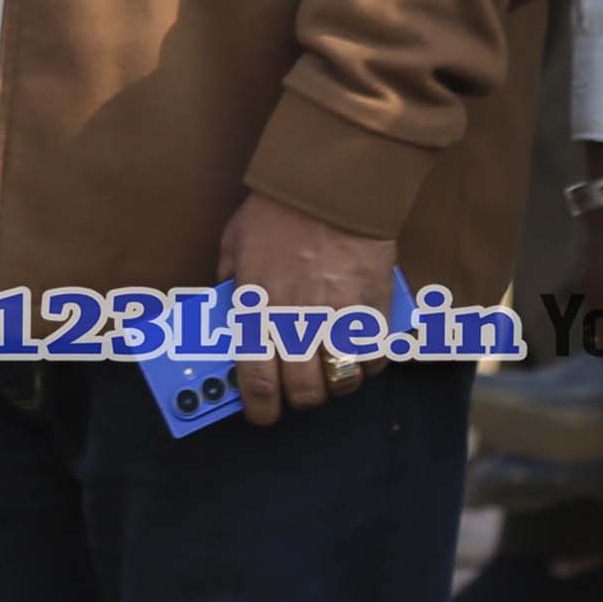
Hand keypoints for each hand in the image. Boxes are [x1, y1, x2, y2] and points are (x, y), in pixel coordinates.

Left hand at [216, 189, 400, 424]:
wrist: (330, 187)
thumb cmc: (277, 211)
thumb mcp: (234, 244)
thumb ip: (230, 280)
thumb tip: (228, 307)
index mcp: (256, 310)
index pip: (257, 381)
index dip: (259, 409)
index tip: (261, 414)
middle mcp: (295, 322)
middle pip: (304, 391)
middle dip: (300, 400)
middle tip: (298, 392)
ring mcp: (337, 319)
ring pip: (341, 381)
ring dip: (336, 384)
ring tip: (331, 372)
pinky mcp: (373, 310)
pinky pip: (374, 357)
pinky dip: (368, 363)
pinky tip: (360, 352)